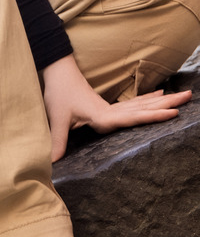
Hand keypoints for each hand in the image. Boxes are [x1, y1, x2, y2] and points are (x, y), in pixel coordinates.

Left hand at [41, 53, 191, 161]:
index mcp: (103, 115)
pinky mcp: (109, 105)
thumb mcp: (57, 118)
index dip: (153, 115)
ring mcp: (112, 107)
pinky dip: (149, 99)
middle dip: (167, 104)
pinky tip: (159, 93)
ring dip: (163, 100)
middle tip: (189, 96)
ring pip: (143, 104)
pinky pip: (134, 103)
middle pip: (144, 108)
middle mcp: (112, 111)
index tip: (172, 113)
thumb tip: (51, 163)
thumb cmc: (58, 95)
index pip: (132, 117)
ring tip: (184, 95)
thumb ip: (57, 141)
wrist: (57, 72)